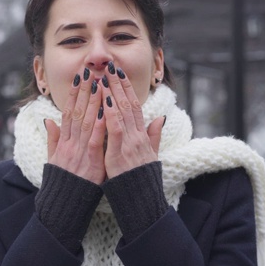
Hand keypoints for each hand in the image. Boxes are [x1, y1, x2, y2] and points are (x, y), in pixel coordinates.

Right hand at [45, 71, 106, 183]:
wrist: (63, 205)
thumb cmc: (63, 182)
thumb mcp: (54, 159)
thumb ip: (52, 138)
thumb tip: (48, 120)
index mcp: (63, 142)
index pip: (69, 112)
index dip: (73, 94)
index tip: (78, 77)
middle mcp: (70, 143)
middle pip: (76, 112)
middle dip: (83, 90)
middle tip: (88, 71)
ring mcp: (78, 152)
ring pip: (85, 122)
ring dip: (92, 102)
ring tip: (97, 83)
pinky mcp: (90, 162)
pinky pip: (94, 141)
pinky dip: (98, 126)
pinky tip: (103, 112)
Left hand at [101, 64, 164, 178]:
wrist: (142, 199)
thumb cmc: (142, 178)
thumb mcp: (151, 155)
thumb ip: (155, 135)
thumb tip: (160, 119)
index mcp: (142, 135)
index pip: (135, 106)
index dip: (127, 88)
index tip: (120, 74)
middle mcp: (137, 136)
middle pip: (128, 104)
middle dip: (119, 84)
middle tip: (111, 66)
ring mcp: (129, 143)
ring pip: (122, 112)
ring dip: (113, 93)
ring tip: (104, 77)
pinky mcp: (119, 153)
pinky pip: (115, 129)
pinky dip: (110, 114)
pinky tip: (105, 101)